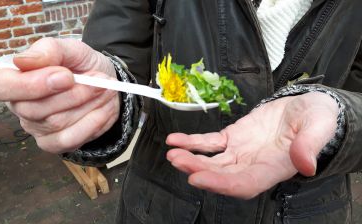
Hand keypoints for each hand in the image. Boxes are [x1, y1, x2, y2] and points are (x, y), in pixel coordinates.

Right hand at [0, 37, 119, 152]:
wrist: (105, 84)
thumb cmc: (81, 65)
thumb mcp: (71, 49)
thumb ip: (49, 50)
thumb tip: (22, 60)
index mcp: (14, 79)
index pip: (1, 87)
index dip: (31, 85)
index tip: (66, 76)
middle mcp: (20, 106)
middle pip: (33, 109)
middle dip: (72, 94)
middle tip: (98, 80)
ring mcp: (36, 128)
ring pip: (56, 123)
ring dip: (87, 104)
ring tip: (105, 89)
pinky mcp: (54, 143)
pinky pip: (69, 140)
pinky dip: (93, 122)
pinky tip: (104, 108)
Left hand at [166, 92, 338, 198]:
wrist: (305, 108)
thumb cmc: (316, 119)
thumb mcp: (318, 126)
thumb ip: (310, 144)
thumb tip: (306, 164)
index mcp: (274, 167)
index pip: (245, 183)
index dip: (222, 184)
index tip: (198, 179)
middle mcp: (253, 165)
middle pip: (222, 175)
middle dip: (198, 170)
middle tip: (178, 160)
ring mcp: (240, 152)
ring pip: (212, 161)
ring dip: (191, 159)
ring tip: (173, 152)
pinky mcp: (232, 138)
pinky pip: (209, 142)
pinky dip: (192, 142)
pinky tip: (175, 140)